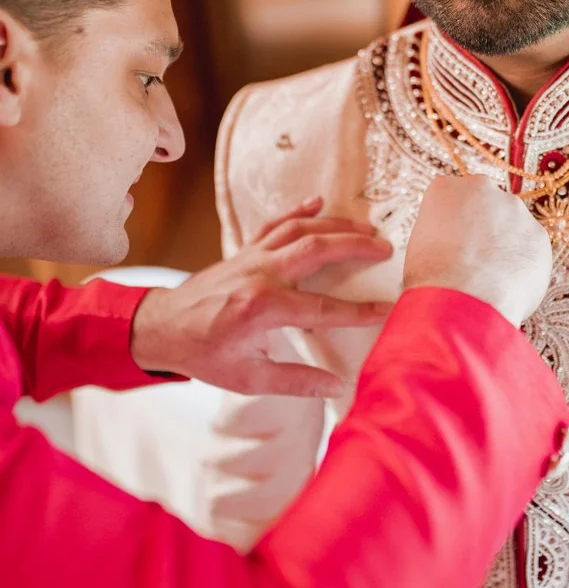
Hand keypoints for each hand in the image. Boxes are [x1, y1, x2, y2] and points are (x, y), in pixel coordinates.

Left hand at [131, 198, 391, 396]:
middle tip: (386, 249)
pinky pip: (275, 223)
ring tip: (367, 227)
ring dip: (336, 225)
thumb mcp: (247, 378)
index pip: (323, 309)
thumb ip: (295, 381)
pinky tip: (320, 202)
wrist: (160, 328)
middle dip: (355, 246)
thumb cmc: (203, 354)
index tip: (388, 308)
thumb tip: (336, 385)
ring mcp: (251, 257)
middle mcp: (259, 274)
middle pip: (316, 249)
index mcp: (262, 308)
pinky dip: (299, 210)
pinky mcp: (243, 250)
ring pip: (299, 229)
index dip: (359, 311)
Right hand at [403, 175, 551, 326]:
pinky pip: (531, 249)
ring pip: (512, 225)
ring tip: (492, 277)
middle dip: (483, 228)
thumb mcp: (419, 246)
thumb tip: (451, 245)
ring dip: (505, 245)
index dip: (453, 225)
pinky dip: (523, 265)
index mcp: (445, 188)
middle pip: (486, 206)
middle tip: (474, 259)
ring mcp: (515, 210)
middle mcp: (483, 188)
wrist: (460, 301)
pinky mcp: (539, 234)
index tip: (453, 244)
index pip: (452, 199)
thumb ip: (439, 233)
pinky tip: (508, 284)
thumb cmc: (430, 279)